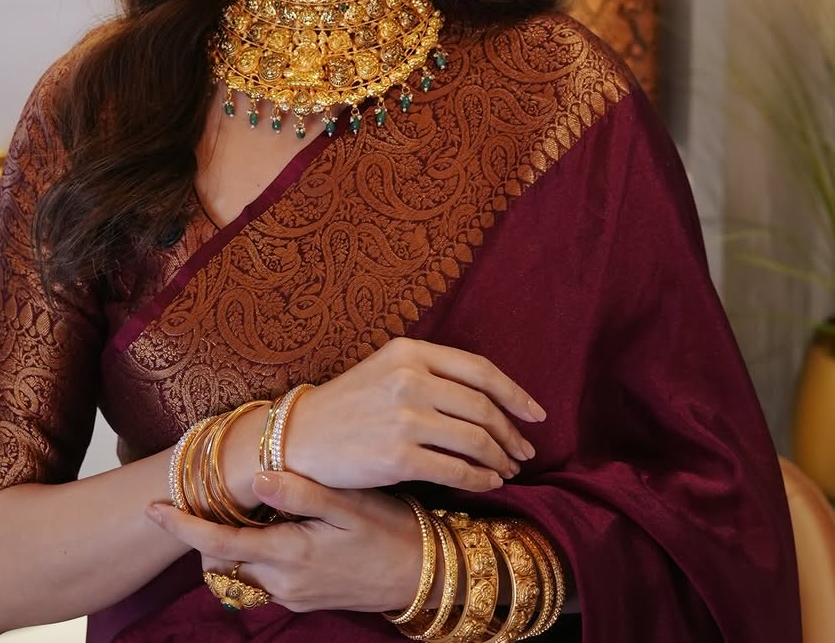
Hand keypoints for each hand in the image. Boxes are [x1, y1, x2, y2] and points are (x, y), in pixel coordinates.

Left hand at [147, 472, 423, 613]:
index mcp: (288, 555)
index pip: (218, 544)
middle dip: (204, 528)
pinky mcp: (303, 596)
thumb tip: (257, 476)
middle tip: (196, 489)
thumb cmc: (390, 531)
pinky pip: (264, 573)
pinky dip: (256, 548)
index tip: (152, 508)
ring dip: (232, 537)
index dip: (182, 525)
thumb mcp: (349, 506)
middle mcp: (282, 582)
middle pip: (223, 557)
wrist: (422, 575)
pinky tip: (273, 520)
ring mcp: (291, 593)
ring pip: (242, 565)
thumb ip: (301, 493)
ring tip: (238, 499)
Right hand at [287, 337, 544, 492]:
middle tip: (525, 450)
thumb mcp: (386, 369)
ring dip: (499, 458)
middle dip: (511, 432)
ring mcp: (404, 417)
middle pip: (482, 406)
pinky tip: (488, 483)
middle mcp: (410, 378)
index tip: (536, 414)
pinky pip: (456, 469)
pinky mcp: (397, 456)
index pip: (479, 369)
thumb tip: (487, 398)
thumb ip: (431, 373)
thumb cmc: (347, 405)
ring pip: (474, 438)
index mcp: (410, 351)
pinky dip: (479, 478)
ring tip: (508, 469)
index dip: (514, 393)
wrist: (298, 437)